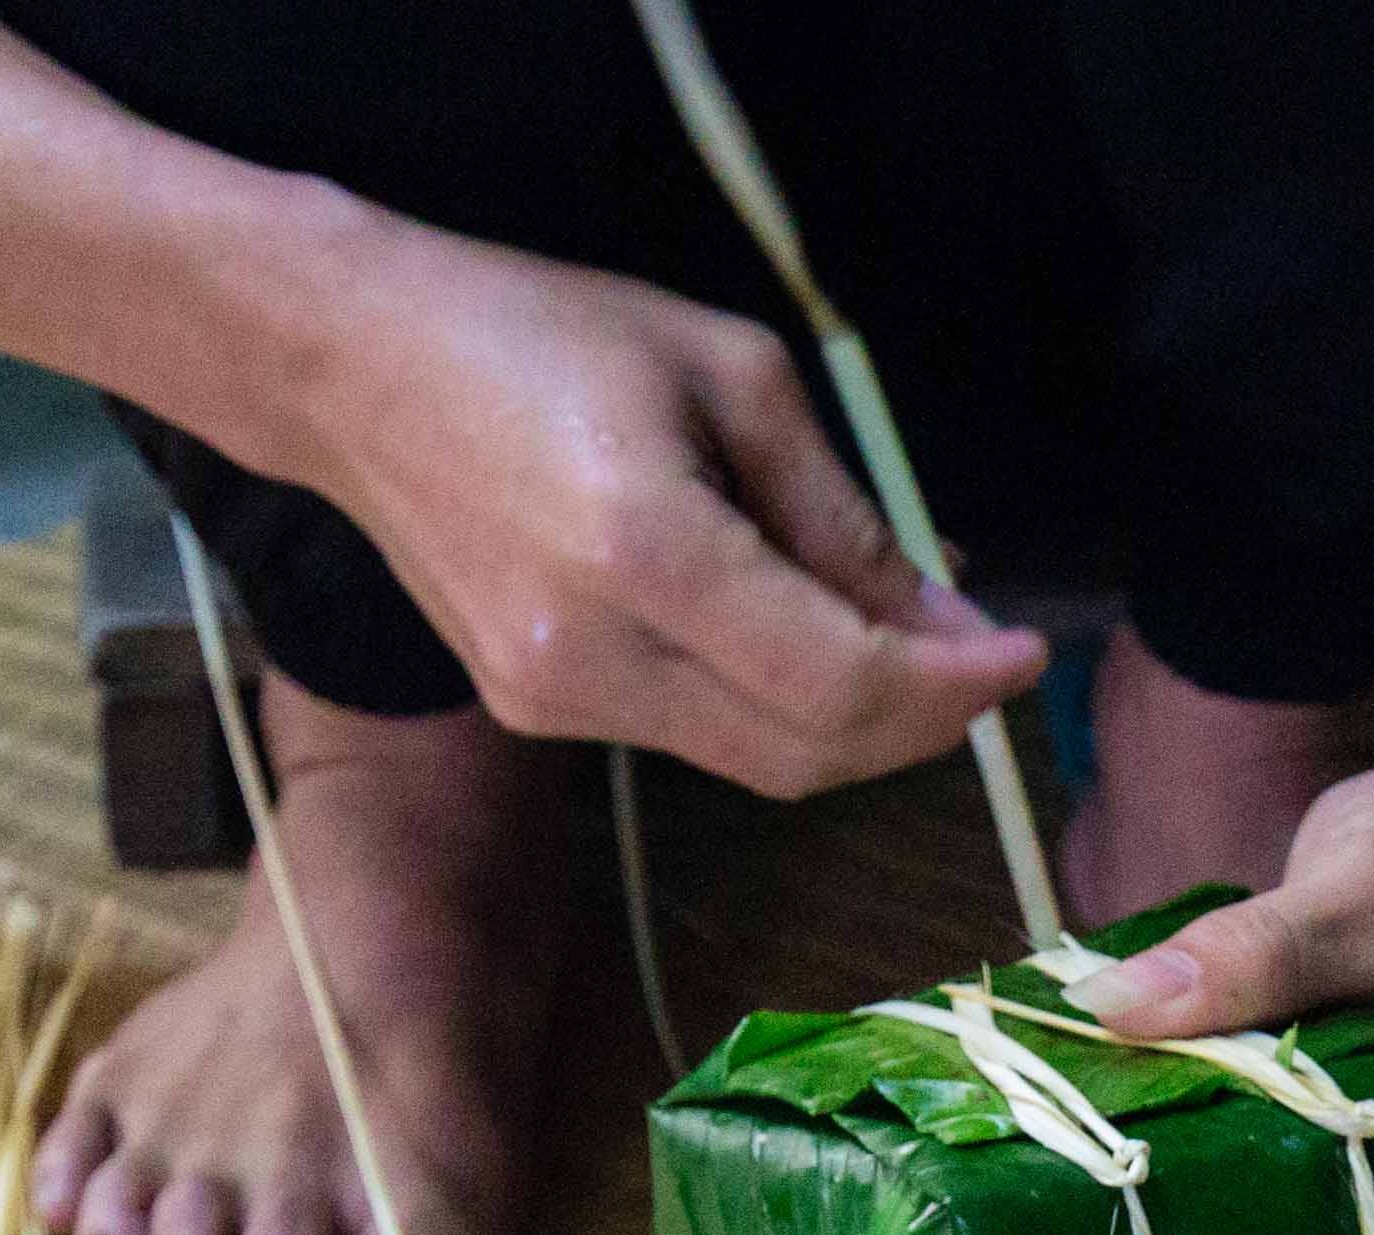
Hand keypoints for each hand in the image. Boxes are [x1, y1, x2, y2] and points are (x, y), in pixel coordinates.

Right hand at [211, 204, 1042, 797]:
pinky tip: (794, 635)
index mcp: (645, 553)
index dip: (951, 689)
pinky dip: (772, 704)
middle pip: (808, 755)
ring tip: (899, 638)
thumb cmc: (539, 332)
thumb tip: (944, 617)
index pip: (841, 685)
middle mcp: (593, 655)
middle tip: (979, 659)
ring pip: (756, 762)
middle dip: (918, 722)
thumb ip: (842, 515)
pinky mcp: (532, 711)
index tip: (1022, 652)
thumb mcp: (730, 375)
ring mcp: (553, 700)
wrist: (351, 369)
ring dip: (851, 721)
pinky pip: (694, 737)